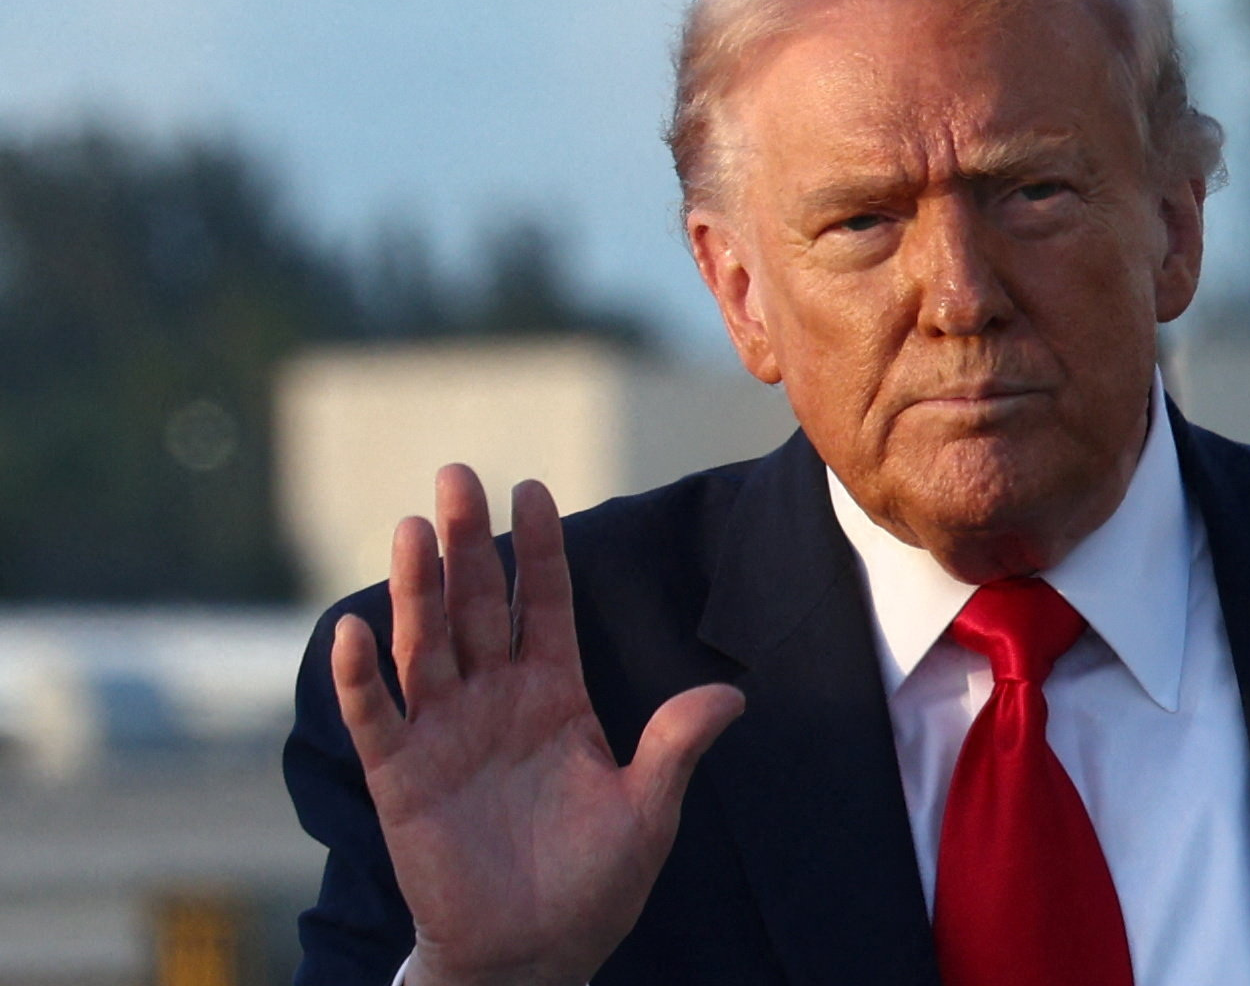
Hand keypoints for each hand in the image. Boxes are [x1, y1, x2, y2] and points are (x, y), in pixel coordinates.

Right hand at [330, 465, 744, 985]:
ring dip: (415, 589)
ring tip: (410, 527)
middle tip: (455, 474)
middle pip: (478, 604)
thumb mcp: (647, 811)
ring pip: (426, 645)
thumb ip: (676, 747)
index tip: (531, 488)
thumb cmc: (593, 883)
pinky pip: (377, 718)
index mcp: (554, 693)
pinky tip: (355, 630)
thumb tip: (732, 696)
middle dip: (468, 541)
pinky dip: (360, 678)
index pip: (547, 601)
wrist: (532, 953)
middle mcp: (494, 698)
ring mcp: (444, 733)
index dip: (539, 547)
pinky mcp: (402, 778)